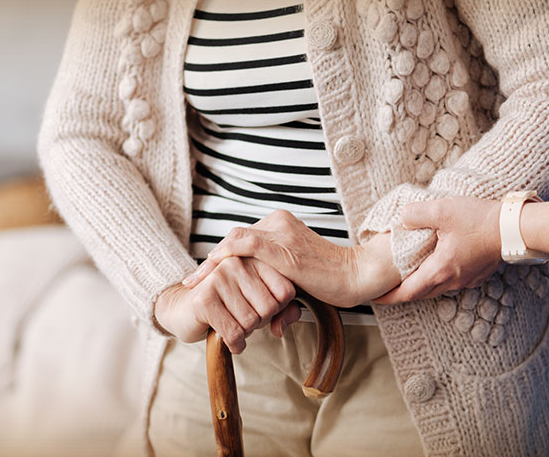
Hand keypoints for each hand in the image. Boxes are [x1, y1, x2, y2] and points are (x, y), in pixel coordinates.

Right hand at [154, 256, 299, 352]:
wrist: (182, 308)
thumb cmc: (226, 305)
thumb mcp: (258, 303)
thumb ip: (283, 311)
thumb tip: (281, 328)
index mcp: (253, 258)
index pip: (286, 291)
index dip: (279, 309)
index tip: (261, 308)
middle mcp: (237, 263)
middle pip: (270, 308)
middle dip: (260, 322)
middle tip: (245, 319)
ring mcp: (218, 278)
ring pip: (251, 321)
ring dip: (246, 333)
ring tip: (235, 324)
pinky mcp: (204, 299)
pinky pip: (233, 332)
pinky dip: (235, 344)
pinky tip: (231, 341)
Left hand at [181, 210, 399, 306]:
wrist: (357, 275)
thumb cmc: (334, 282)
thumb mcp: (299, 284)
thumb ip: (281, 293)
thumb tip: (274, 325)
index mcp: (282, 225)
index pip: (242, 238)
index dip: (221, 258)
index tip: (205, 277)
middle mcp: (278, 223)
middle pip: (234, 239)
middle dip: (211, 262)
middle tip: (192, 281)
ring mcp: (280, 233)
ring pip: (235, 241)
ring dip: (212, 263)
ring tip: (194, 282)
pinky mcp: (282, 248)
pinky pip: (245, 245)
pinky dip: (224, 257)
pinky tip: (211, 271)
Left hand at [374, 196, 501, 303]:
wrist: (513, 228)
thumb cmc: (481, 221)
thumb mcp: (442, 210)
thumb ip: (416, 214)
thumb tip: (402, 218)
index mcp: (440, 270)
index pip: (407, 293)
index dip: (389, 297)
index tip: (375, 298)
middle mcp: (452, 280)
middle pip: (421, 294)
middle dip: (402, 293)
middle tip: (387, 288)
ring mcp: (466, 279)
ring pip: (436, 288)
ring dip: (420, 285)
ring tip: (407, 277)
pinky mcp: (476, 274)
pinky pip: (451, 281)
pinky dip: (437, 277)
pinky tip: (435, 264)